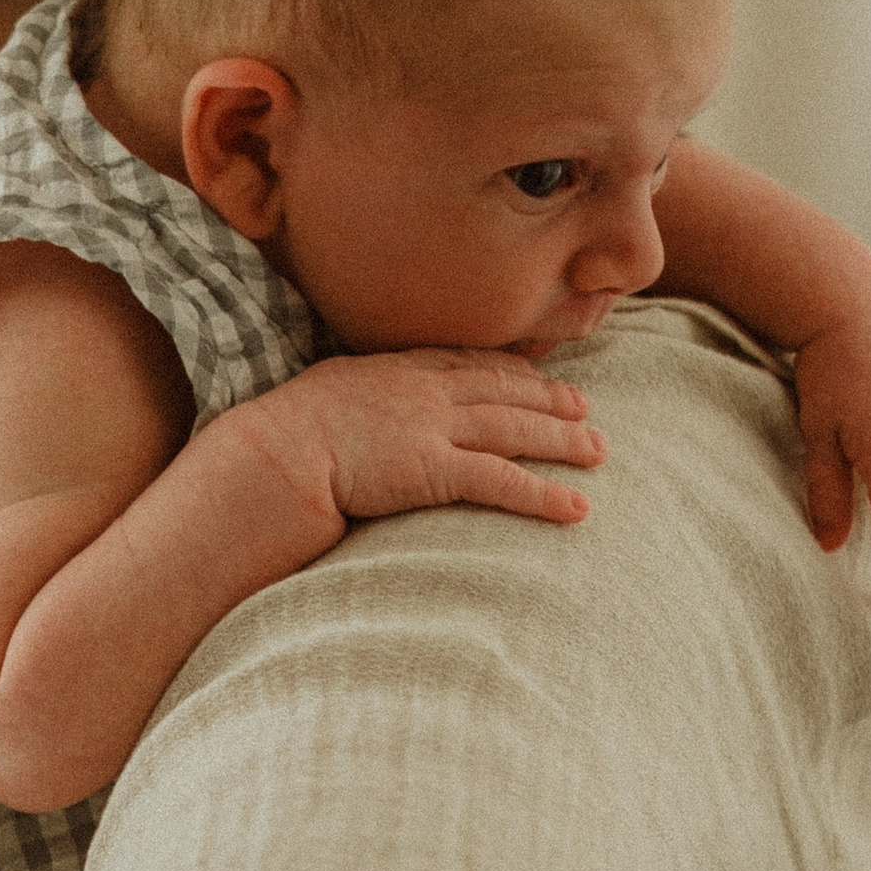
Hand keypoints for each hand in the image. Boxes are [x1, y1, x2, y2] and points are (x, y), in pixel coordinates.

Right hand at [244, 351, 605, 535]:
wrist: (271, 454)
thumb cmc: (278, 436)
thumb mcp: (318, 397)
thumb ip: (350, 398)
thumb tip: (352, 414)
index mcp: (392, 370)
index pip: (465, 362)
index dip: (508, 369)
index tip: (537, 374)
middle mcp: (422, 392)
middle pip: (502, 389)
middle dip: (549, 397)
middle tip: (586, 407)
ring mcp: (432, 428)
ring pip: (514, 428)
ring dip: (562, 440)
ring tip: (599, 451)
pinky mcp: (435, 470)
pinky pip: (502, 480)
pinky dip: (543, 493)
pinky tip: (576, 507)